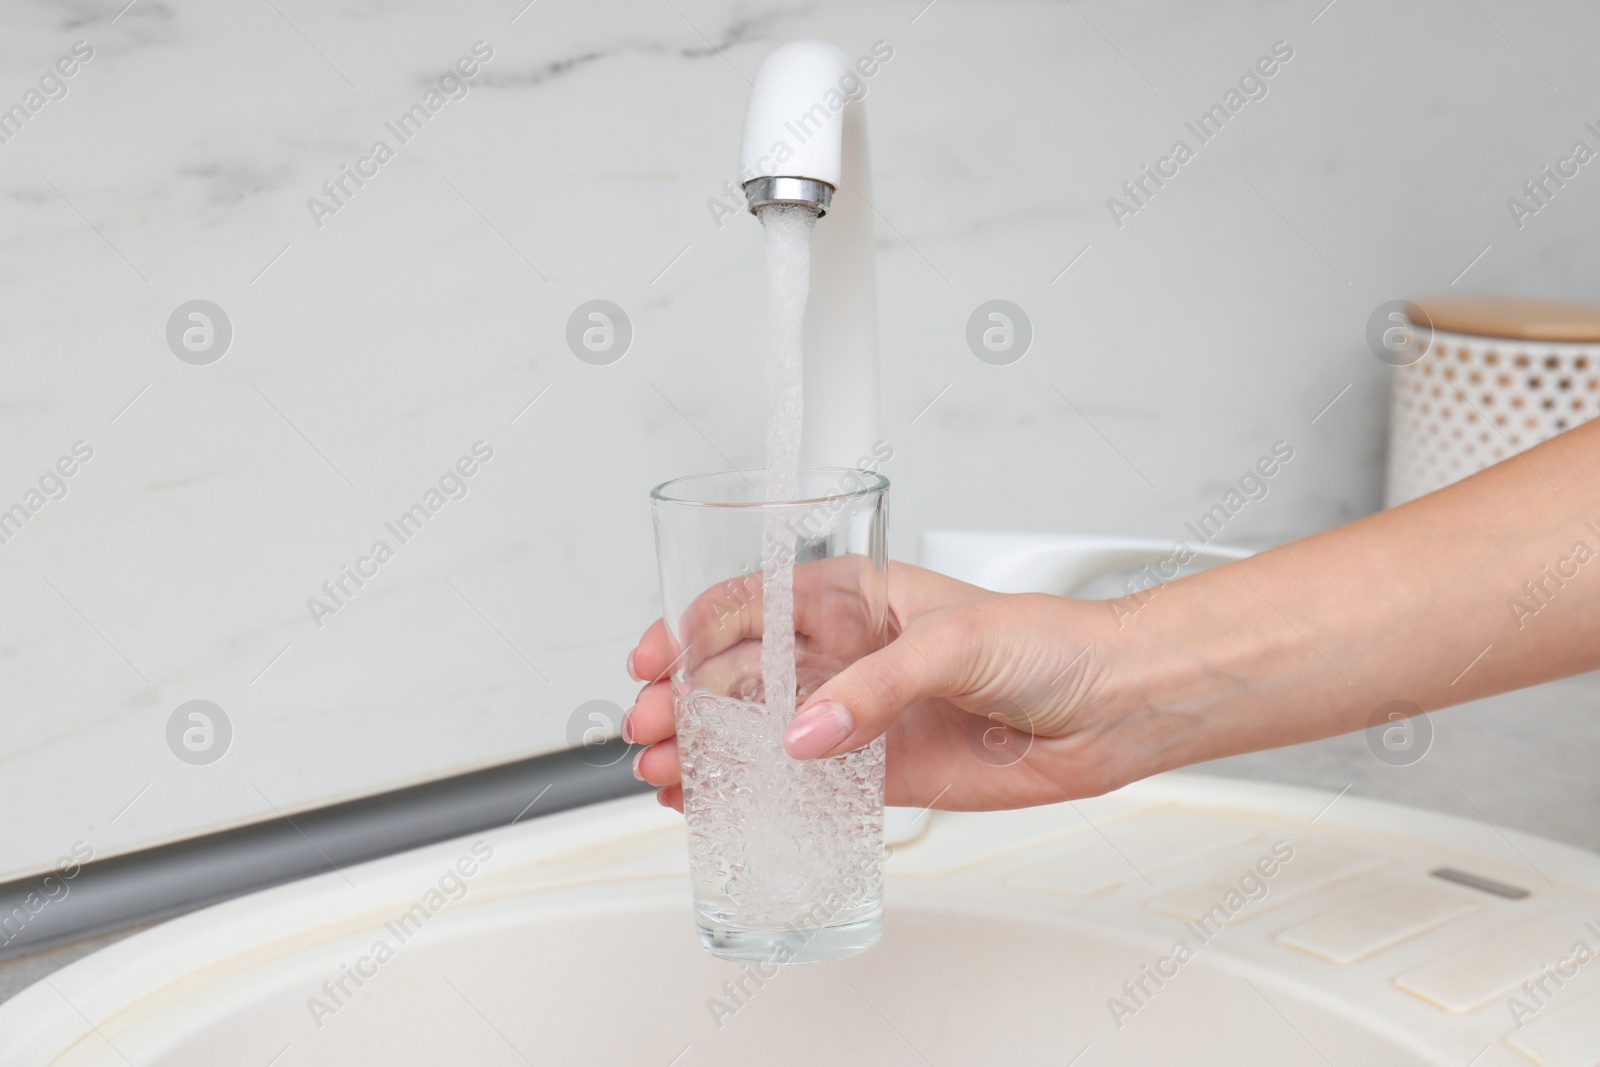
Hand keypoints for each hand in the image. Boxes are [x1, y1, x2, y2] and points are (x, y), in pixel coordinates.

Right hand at [625, 560, 1150, 811]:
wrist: (1111, 708)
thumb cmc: (1050, 643)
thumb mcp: (954, 640)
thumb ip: (874, 688)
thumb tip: (805, 733)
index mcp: (857, 598)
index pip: (753, 604)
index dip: (693, 627)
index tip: (657, 658)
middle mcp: (848, 654)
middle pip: (741, 672)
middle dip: (685, 697)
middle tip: (652, 728)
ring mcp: (858, 714)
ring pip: (759, 731)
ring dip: (705, 748)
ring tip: (666, 773)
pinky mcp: (878, 773)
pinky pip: (801, 785)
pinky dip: (752, 793)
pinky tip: (713, 803)